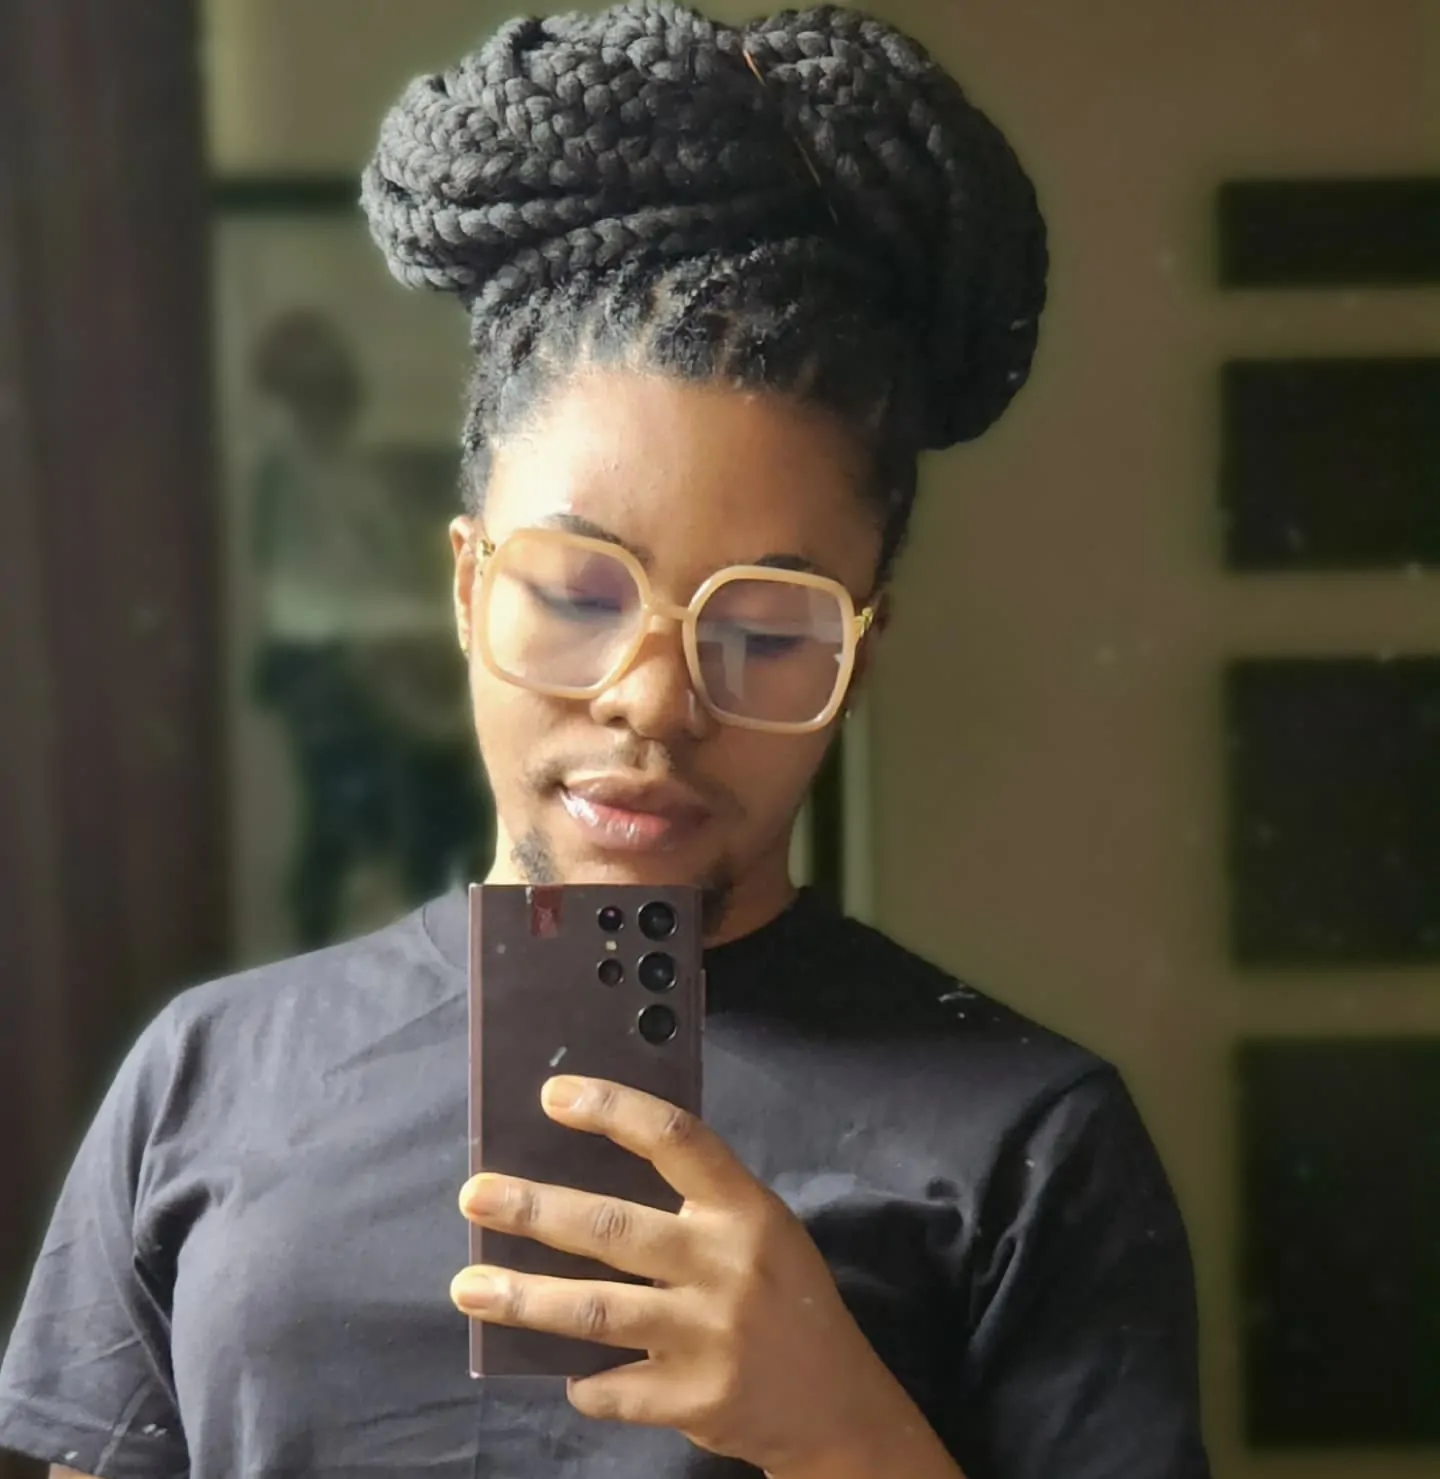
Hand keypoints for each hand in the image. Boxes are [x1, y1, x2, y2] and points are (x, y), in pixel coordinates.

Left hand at [451, 1075, 920, 1474]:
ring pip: (597, 1311)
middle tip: (475, 1196)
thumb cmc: (785, 1300)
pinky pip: (612, 1387)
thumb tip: (588, 1170)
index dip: (613, 1110)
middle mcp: (727, 1264)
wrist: (837, 1407)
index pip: (676, 1139)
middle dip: (534, 1210)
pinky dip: (581, 1382)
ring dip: (523, 1299)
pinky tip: (564, 1374)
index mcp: (746, 1208)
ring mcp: (709, 1336)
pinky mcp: (694, 1399)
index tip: (553, 1096)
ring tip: (468, 1288)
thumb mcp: (763, 1231)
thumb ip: (698, 1203)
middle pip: (613, 1228)